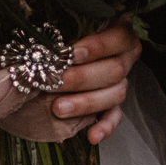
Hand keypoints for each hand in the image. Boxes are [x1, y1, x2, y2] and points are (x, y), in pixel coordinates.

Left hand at [49, 21, 143, 143]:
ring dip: (85, 102)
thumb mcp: (58, 29)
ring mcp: (120, 82)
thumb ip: (61, 31)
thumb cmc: (53, 41)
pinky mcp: (112, 105)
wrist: (42, 64)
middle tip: (53, 82)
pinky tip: (91, 135)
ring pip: (115, 94)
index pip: (120, 37)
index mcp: (116, 31)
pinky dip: (104, 127)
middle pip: (116, 69)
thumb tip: (45, 38)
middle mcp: (123, 57)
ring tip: (57, 108)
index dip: (97, 46)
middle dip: (81, 78)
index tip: (70, 53)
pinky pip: (115, 117)